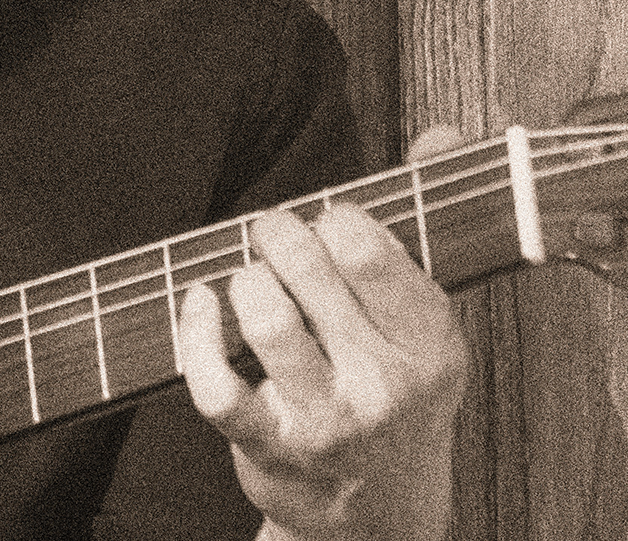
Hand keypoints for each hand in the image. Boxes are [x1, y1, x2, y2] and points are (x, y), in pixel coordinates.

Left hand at [178, 130, 469, 540]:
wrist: (377, 513)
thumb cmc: (389, 387)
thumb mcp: (421, 316)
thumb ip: (423, 219)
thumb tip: (442, 131)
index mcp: (433, 340)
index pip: (370, 247)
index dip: (332, 217)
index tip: (324, 221)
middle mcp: (386, 383)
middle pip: (307, 268)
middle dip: (275, 233)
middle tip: (270, 234)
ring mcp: (328, 420)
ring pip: (262, 315)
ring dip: (240, 279)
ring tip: (246, 278)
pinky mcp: (270, 447)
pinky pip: (214, 382)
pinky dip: (192, 330)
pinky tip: (197, 302)